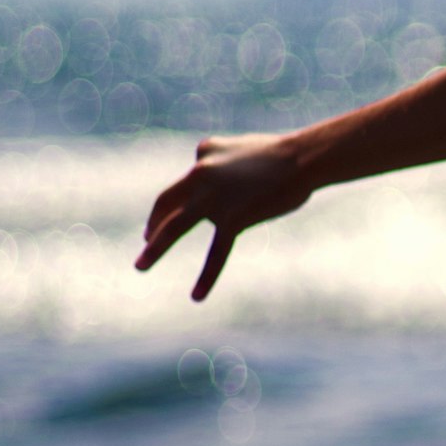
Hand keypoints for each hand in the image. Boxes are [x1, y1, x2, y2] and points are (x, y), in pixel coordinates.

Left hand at [136, 133, 314, 301]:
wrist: (305, 158)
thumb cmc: (283, 155)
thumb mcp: (243, 149)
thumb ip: (223, 164)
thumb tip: (217, 183)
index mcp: (205, 152)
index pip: (189, 179)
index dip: (187, 195)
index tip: (188, 206)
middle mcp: (201, 172)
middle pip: (166, 202)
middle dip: (154, 223)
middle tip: (146, 238)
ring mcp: (214, 197)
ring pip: (176, 226)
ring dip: (155, 248)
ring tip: (139, 266)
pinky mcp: (233, 218)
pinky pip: (217, 251)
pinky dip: (206, 276)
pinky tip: (196, 296)